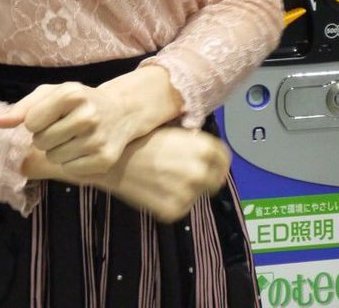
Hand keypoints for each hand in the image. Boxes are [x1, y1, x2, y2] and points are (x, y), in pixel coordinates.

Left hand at [0, 80, 137, 176]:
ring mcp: (97, 139)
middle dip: (46, 137)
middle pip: (41, 142)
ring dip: (58, 150)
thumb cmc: (78, 101)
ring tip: (73, 137)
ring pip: (54, 158)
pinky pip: (70, 170)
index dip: (36, 122)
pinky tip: (84, 149)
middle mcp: (87, 116)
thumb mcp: (52, 94)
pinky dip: (72, 162)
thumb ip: (23, 108)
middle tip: (63, 128)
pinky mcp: (104, 160)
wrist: (121, 112)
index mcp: (72, 94)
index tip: (49, 116)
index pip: (31, 122)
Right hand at [93, 126, 231, 222]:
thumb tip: (201, 143)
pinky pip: (182, 206)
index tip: (213, 162)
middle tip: (189, 172)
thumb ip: (192, 139)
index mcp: (204, 149)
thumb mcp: (170, 129)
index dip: (218, 160)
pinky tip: (158, 187)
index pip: (224, 159)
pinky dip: (174, 199)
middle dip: (206, 176)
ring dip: (189, 188)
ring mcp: (188, 194)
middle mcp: (201, 172)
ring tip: (167, 177)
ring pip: (198, 194)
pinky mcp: (174, 210)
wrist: (114, 160)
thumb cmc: (138, 138)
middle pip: (216, 180)